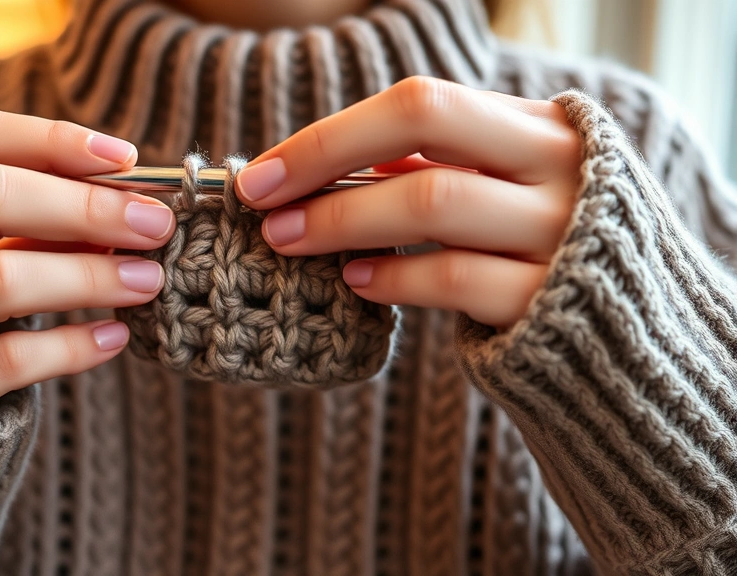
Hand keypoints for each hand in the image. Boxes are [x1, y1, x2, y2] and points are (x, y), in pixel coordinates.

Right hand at [0, 108, 175, 407]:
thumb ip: (24, 220)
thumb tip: (128, 193)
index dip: (52, 139)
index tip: (126, 158)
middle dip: (84, 205)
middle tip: (156, 223)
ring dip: (88, 274)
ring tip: (148, 280)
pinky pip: (8, 360)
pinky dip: (71, 346)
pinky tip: (114, 337)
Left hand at [236, 77, 582, 328]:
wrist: (637, 341)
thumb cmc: (546, 255)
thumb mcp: (508, 196)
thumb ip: (441, 173)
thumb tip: (321, 170)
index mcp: (543, 127)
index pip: (421, 102)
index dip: (332, 133)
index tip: (263, 171)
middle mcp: (559, 165)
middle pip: (426, 122)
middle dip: (327, 158)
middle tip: (261, 204)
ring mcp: (563, 232)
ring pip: (433, 200)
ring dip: (343, 220)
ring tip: (289, 242)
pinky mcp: (554, 303)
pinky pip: (455, 277)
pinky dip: (393, 277)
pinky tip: (355, 281)